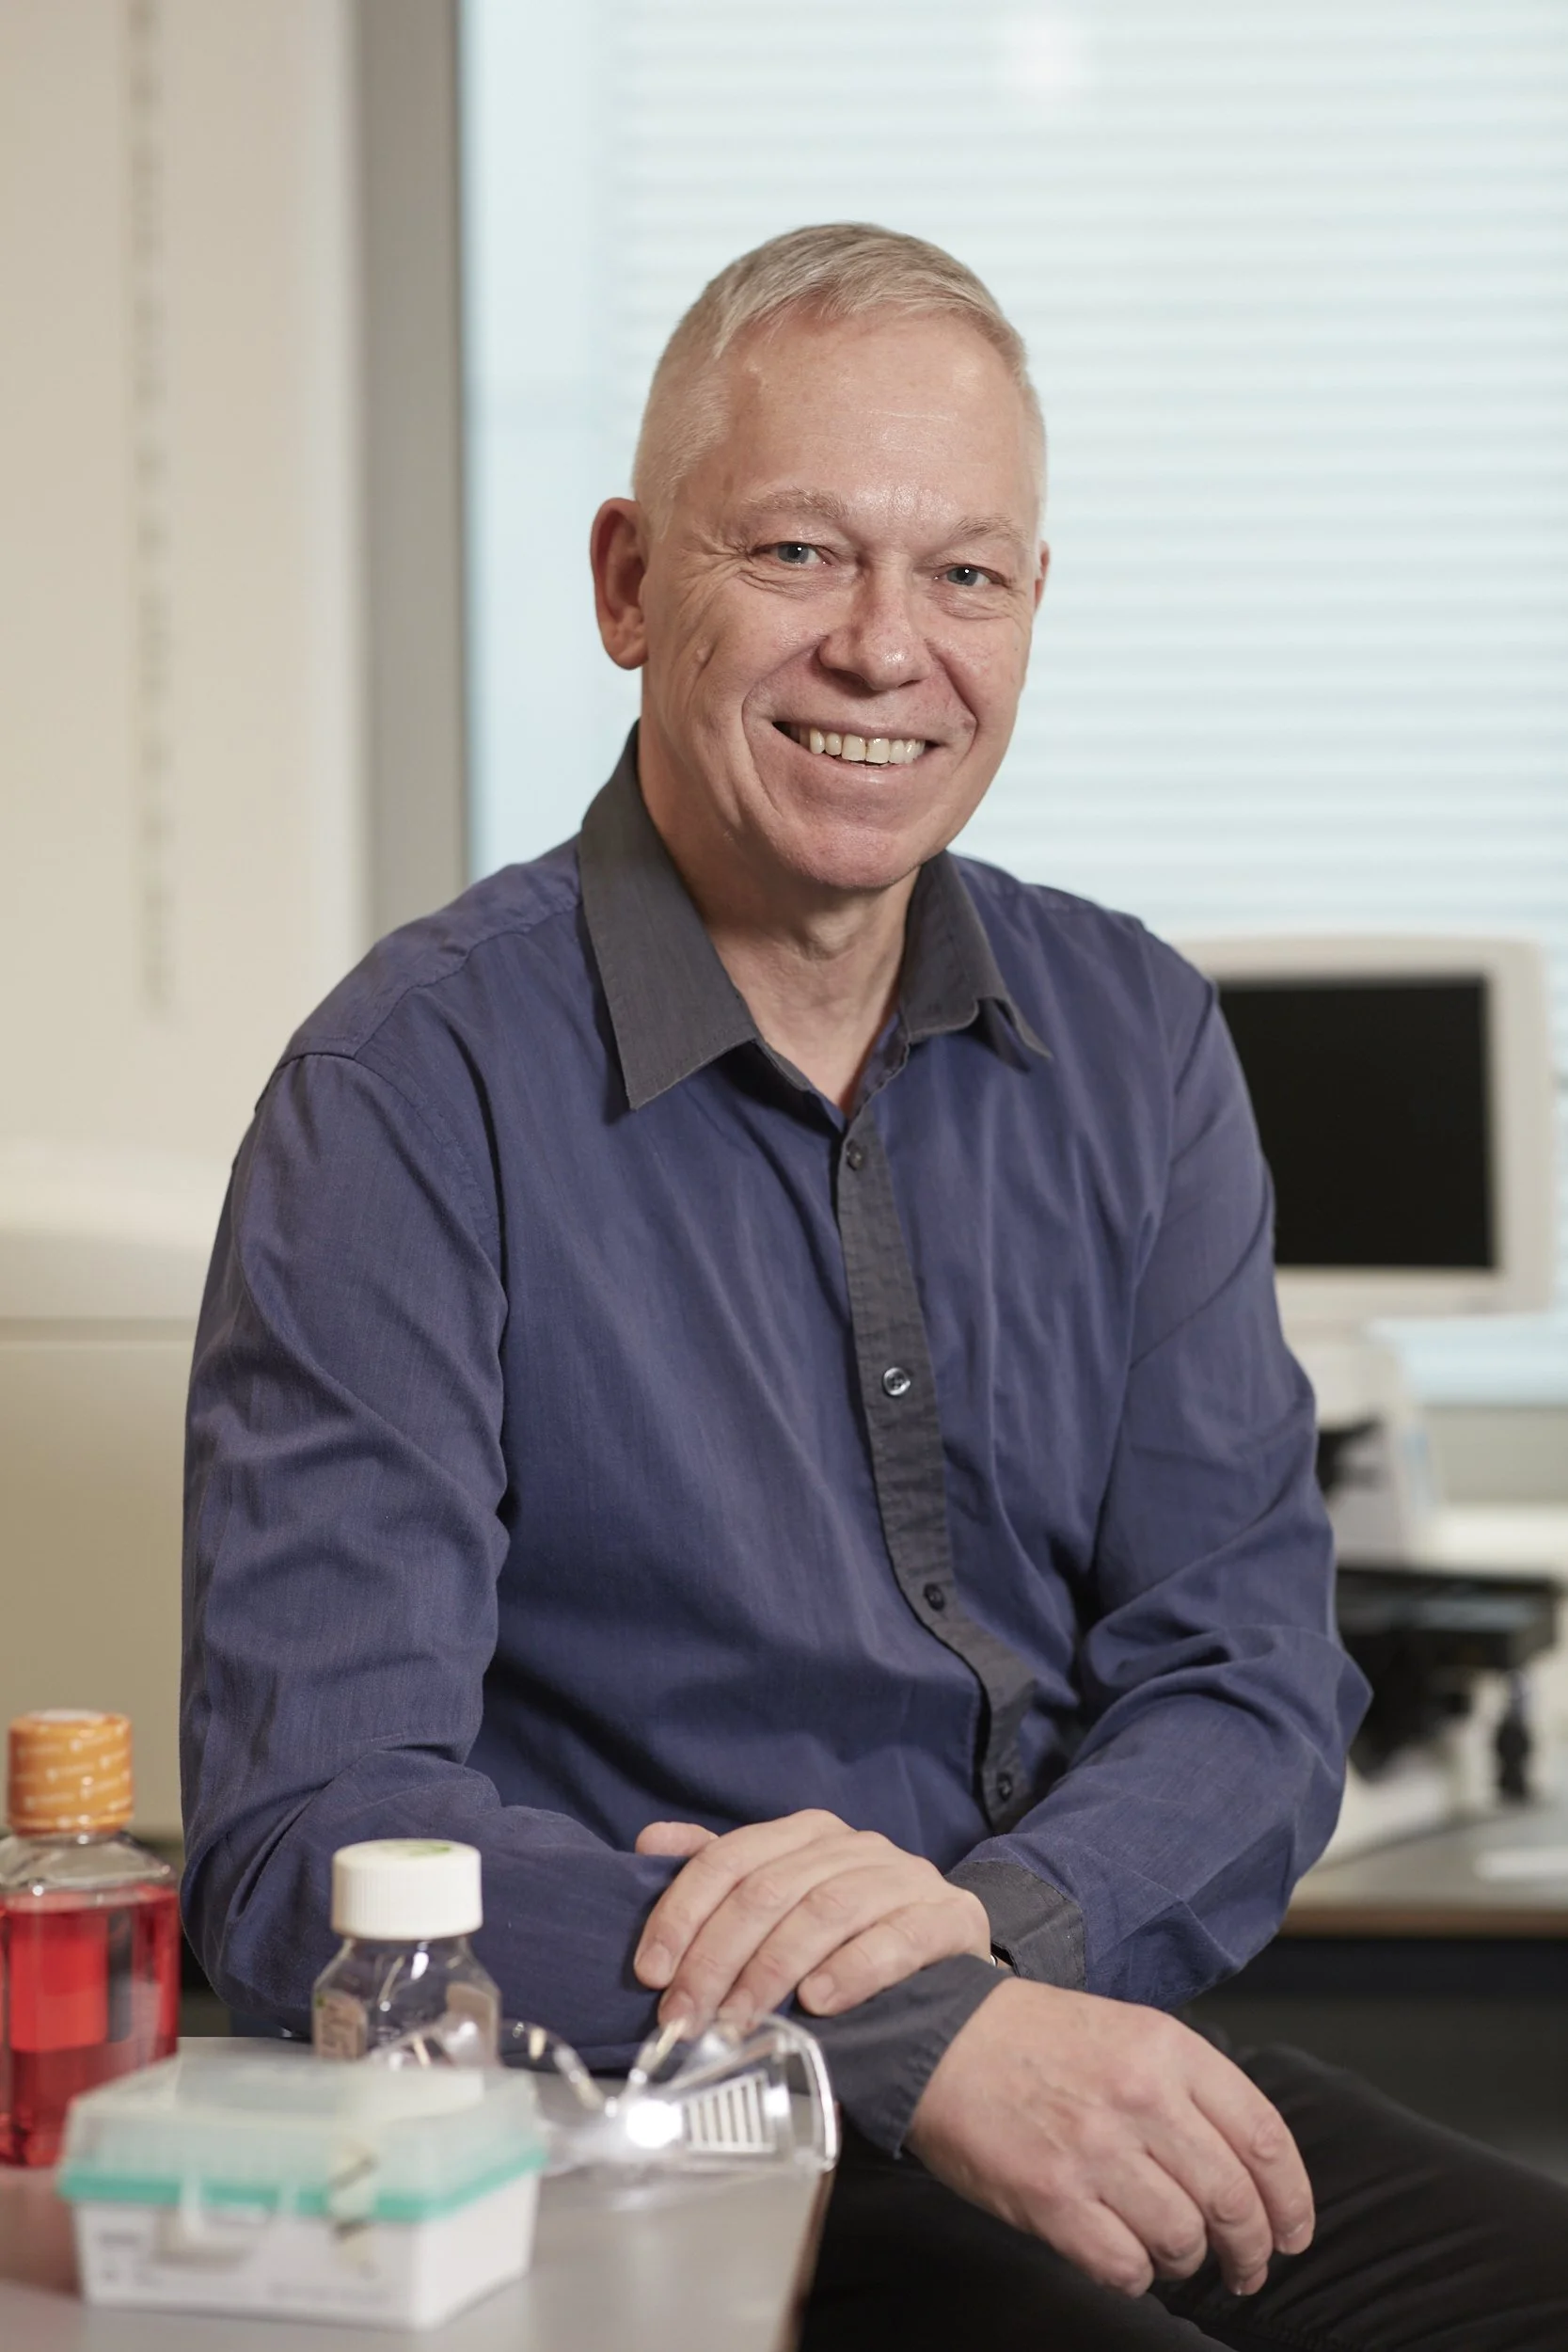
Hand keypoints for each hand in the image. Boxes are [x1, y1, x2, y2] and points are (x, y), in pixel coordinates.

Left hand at [632, 1809, 992, 2033]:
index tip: (652, 1973)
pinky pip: (896, 1937)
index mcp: (807, 1833)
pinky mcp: (949, 1916)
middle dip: (717, 1959)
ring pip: (825, 1911)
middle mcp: (856, 1845)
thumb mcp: (783, 1900)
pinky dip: (852, 1969)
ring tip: (739, 2021)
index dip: (683, 1913)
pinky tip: (819, 2002)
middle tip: (687, 2018)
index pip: (730, 1859)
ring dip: (772, 1971)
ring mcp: (906, 1877)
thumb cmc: (849, 1937)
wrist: (946, 1966)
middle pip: (770, 1890)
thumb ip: (720, 1872)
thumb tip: (649, 1838)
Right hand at [907, 1977, 1313, 2299]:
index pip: (1264, 2138)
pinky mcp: (1052, 2197)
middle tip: (1246, 2266)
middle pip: (1235, 2200)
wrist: (939, 2035)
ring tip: (1173, 2253)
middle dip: (1252, 2249)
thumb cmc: (1033, 2037)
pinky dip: (1136, 2274)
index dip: (1291, 2200)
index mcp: (1167, 2048)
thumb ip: (1188, 2086)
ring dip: (1188, 2260)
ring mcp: (1096, 2149)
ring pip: (1185, 2239)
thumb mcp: (1126, 2030)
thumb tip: (1249, 2167)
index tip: (1292, 2232)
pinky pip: (1126, 2266)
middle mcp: (1140, 2097)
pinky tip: (1124, 2255)